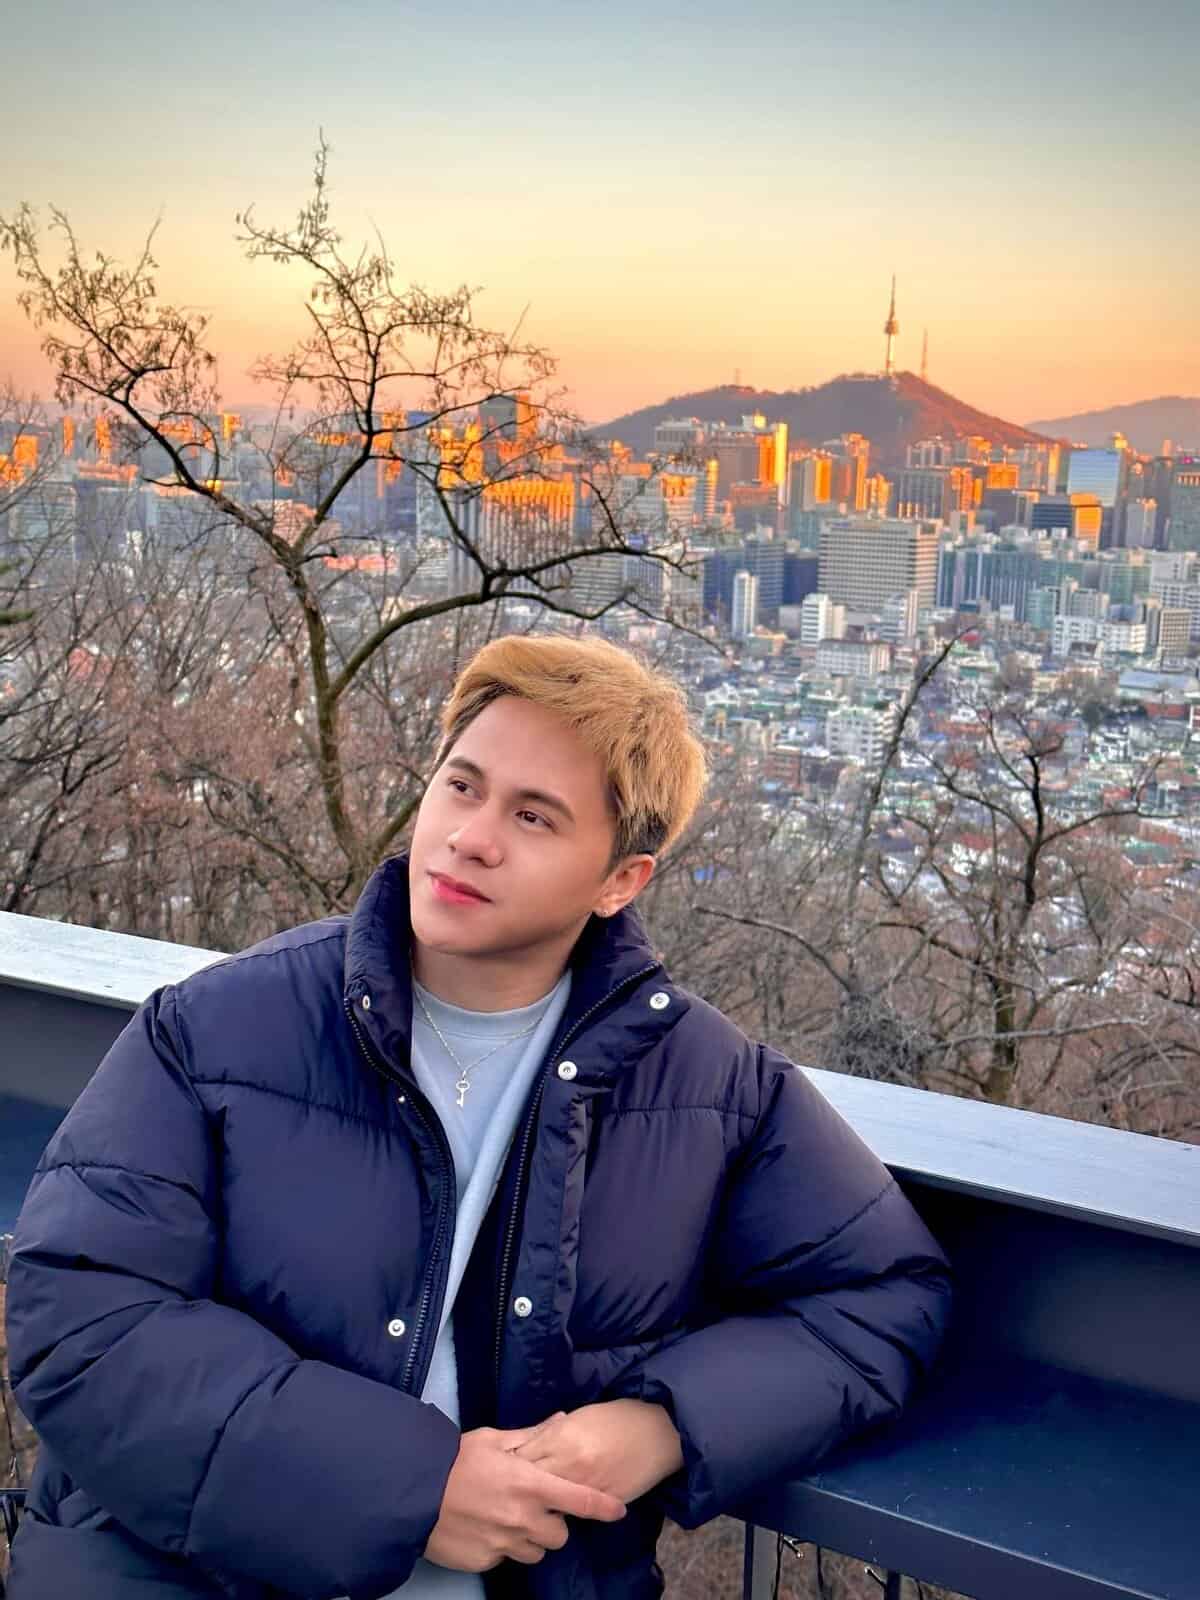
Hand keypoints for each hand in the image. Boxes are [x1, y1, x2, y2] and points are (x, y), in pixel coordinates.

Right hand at [423, 1423, 626, 1571]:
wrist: (412, 1492)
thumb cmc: (456, 1459)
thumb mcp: (494, 1439)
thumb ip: (533, 1435)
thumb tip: (561, 1420)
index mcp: (530, 1484)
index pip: (580, 1501)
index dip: (604, 1507)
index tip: (618, 1511)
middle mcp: (523, 1518)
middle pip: (560, 1536)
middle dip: (554, 1524)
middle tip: (535, 1508)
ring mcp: (504, 1544)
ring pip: (536, 1552)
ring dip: (531, 1539)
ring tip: (509, 1518)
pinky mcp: (486, 1561)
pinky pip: (506, 1559)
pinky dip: (503, 1547)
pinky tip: (486, 1528)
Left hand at [513, 1399, 683, 1503]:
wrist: (658, 1431)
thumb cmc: (617, 1417)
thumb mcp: (578, 1418)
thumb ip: (551, 1433)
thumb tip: (527, 1445)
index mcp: (562, 1440)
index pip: (523, 1459)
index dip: (509, 1466)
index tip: (498, 1471)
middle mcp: (571, 1467)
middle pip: (532, 1485)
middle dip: (518, 1490)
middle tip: (506, 1494)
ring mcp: (587, 1488)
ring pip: (552, 1505)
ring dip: (538, 1505)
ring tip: (526, 1506)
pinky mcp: (603, 1504)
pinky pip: (577, 1513)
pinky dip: (565, 1512)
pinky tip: (556, 1512)